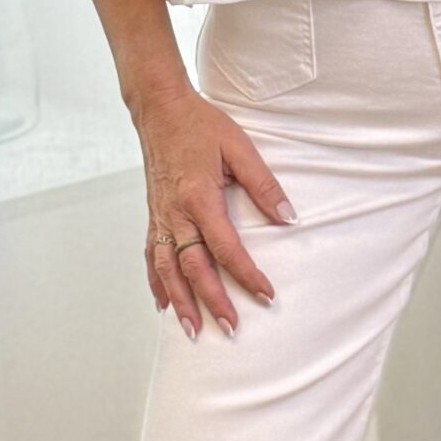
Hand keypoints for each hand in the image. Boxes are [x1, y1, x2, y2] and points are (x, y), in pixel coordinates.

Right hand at [133, 81, 296, 338]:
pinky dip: (156, 282)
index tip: (266, 294)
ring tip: (192, 330)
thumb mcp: (240, 148)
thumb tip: (288, 218)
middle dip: (212, 301)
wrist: (160, 110)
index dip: (247, 274)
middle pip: (194, 268)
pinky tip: (163, 303)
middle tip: (230, 328)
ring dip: (180, 302)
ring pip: (167, 269)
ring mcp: (160, 217)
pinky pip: (152, 256)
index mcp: (199, 197)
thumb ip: (264, 185)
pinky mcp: (153, 216)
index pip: (226, 247)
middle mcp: (175, 213)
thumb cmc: (200, 125)